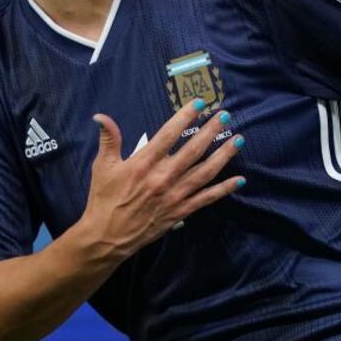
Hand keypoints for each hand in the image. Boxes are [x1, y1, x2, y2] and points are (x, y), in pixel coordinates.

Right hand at [80, 99, 244, 258]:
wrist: (107, 237)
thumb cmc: (104, 198)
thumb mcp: (103, 166)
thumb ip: (109, 139)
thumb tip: (101, 116)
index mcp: (144, 163)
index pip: (168, 135)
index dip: (185, 117)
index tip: (200, 103)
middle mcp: (163, 177)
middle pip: (193, 150)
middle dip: (211, 131)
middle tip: (226, 116)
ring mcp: (174, 195)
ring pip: (205, 172)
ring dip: (223, 155)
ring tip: (238, 140)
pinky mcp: (180, 211)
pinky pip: (206, 198)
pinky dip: (223, 189)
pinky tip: (239, 180)